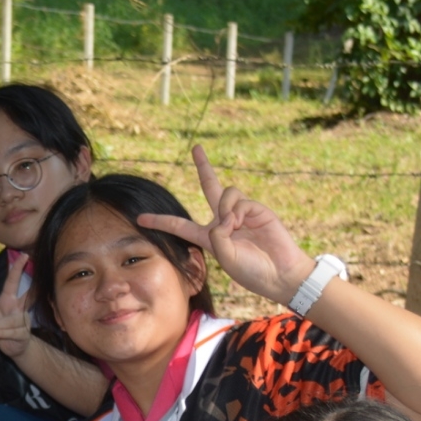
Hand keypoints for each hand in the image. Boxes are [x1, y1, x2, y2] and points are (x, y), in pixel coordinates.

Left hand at [0, 249, 33, 360]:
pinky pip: (12, 332)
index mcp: (8, 300)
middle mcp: (19, 308)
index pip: (12, 282)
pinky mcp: (24, 333)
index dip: (17, 269)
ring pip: (10, 320)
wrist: (13, 347)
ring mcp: (23, 321)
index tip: (24, 255)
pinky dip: (0, 333)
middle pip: (27, 295)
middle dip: (33, 284)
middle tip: (30, 266)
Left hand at [137, 145, 313, 308]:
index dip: (161, 221)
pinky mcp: (256, 209)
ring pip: (223, 193)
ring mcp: (240, 213)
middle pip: (210, 186)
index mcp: (209, 236)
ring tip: (233, 226)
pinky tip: (242, 224)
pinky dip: (236, 212)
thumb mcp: (225, 258)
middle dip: (204, 166)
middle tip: (196, 147)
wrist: (280, 273)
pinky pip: (239, 201)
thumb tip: (226, 216)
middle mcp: (223, 220)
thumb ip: (218, 237)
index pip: (180, 226)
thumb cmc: (251, 271)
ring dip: (224, 209)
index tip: (140, 219)